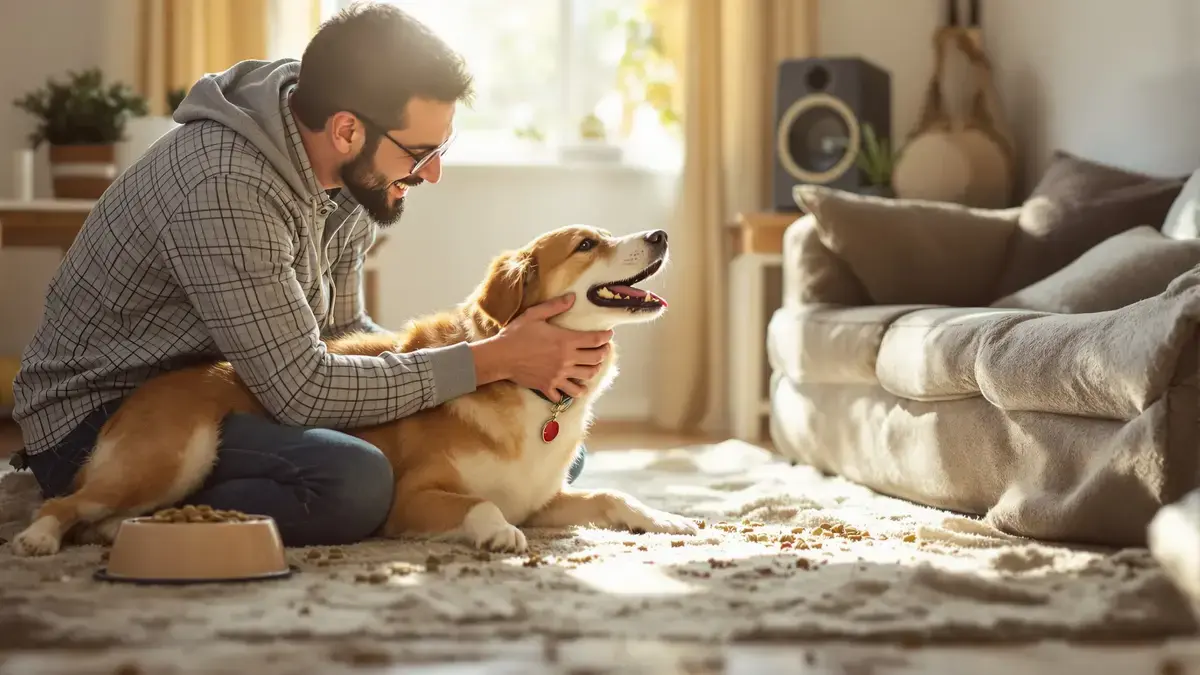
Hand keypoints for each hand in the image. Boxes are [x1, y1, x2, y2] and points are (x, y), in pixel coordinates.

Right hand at [470, 293, 612, 400]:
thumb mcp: (534, 315)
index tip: (609, 335)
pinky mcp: (548, 386)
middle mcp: (566, 360)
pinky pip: (565, 395)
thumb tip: (573, 297)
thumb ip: (555, 306)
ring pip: (585, 379)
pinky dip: (570, 392)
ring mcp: (558, 376)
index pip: (595, 341)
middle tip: (602, 350)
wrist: (500, 357)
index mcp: (565, 341)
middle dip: (603, 354)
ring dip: (592, 373)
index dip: (606, 337)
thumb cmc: (516, 334)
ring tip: (591, 368)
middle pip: (595, 360)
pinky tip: (571, 387)